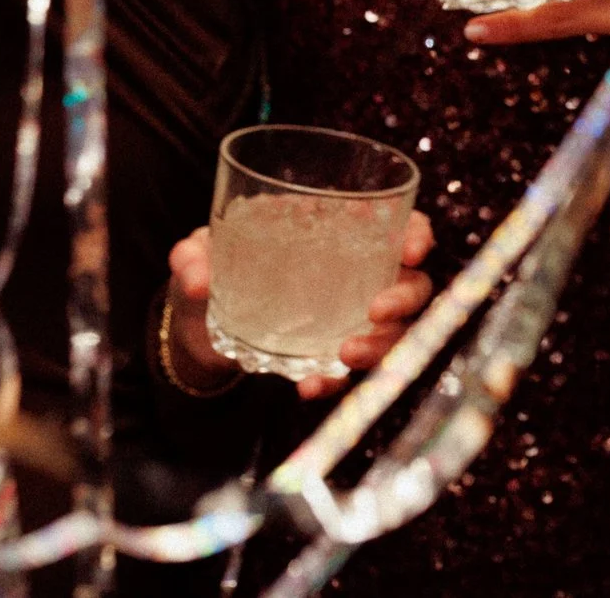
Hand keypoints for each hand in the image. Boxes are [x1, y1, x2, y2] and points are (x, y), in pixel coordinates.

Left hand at [162, 212, 437, 399]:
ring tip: (344, 357)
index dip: (415, 234)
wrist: (196, 326)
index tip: (411, 251)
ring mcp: (347, 317)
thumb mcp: (197, 253)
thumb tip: (197, 280)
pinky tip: (310, 387)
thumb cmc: (210, 267)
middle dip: (406, 299)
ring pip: (394, 331)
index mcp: (337, 230)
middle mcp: (355, 273)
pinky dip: (335, 381)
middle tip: (376, 312)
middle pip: (412, 282)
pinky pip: (349, 370)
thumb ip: (193, 258)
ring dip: (380, 346)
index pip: (399, 223)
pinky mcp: (328, 354)